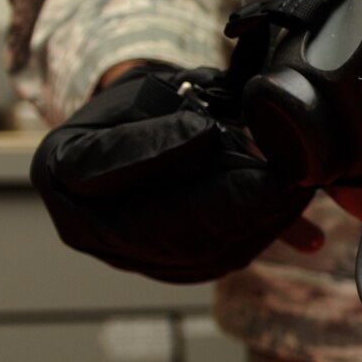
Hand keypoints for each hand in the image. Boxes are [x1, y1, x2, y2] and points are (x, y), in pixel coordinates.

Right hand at [31, 63, 316, 283]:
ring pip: (195, 252)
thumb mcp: (144, 92)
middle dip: (227, 202)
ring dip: (256, 224)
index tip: (205, 130)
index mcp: (64, 167)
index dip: (157, 149)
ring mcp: (125, 255)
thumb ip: (169, 113)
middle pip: (159, 226)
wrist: (136, 141)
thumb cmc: (138, 110)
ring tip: (297, 191)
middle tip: (278, 179)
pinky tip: (295, 217)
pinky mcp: (166, 269)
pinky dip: (259, 237)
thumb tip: (207, 136)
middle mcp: (85, 223)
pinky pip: (217, 262)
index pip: (107, 165)